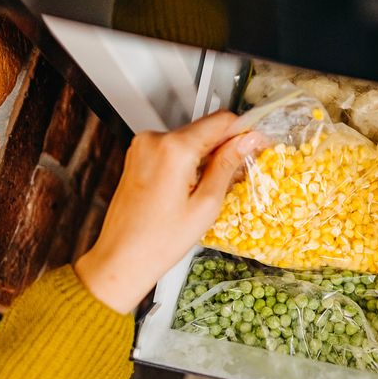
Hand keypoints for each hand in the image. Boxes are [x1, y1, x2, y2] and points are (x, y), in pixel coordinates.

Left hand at [74, 111, 261, 312]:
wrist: (122, 257)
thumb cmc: (159, 241)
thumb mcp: (206, 204)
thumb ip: (227, 165)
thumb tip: (246, 142)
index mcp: (174, 149)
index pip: (221, 121)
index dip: (243, 133)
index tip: (256, 145)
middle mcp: (154, 140)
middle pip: (204, 129)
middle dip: (223, 148)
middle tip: (237, 175)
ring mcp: (142, 147)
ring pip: (189, 140)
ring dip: (205, 157)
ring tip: (210, 189)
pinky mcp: (137, 156)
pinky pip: (172, 149)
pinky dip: (187, 163)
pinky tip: (191, 189)